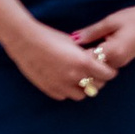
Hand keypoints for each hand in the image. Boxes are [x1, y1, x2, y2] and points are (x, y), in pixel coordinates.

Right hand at [4, 19, 118, 100]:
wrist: (25, 41)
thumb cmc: (49, 37)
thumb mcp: (73, 43)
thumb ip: (85, 55)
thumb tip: (96, 61)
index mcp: (83, 62)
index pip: (107, 75)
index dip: (110, 72)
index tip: (108, 69)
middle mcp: (74, 76)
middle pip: (97, 86)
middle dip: (98, 80)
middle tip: (95, 74)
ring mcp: (61, 85)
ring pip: (81, 95)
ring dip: (83, 88)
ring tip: (79, 79)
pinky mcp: (50, 89)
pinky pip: (64, 96)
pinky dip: (67, 90)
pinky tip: (64, 81)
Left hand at [70, 0, 134, 71]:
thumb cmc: (133, 17)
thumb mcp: (110, 21)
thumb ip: (92, 32)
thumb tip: (74, 38)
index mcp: (113, 51)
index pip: (88, 61)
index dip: (76, 57)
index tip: (66, 50)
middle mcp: (118, 61)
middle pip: (93, 68)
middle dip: (82, 62)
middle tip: (70, 53)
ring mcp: (122, 63)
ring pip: (100, 69)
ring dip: (90, 62)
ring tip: (79, 51)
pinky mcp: (124, 61)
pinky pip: (106, 65)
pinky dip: (98, 60)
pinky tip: (93, 50)